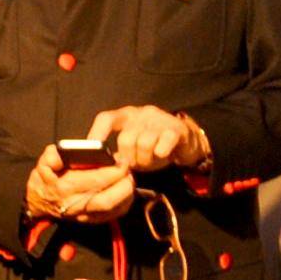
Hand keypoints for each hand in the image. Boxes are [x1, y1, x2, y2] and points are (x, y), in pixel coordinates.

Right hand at [28, 144, 137, 222]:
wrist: (39, 203)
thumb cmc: (45, 180)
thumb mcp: (43, 163)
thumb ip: (52, 156)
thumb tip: (60, 155)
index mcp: (65, 188)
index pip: (95, 180)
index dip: (113, 170)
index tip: (121, 160)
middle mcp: (76, 205)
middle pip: (108, 199)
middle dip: (124, 183)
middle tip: (128, 169)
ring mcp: (86, 215)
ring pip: (114, 209)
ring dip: (127, 192)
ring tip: (128, 177)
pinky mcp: (93, 220)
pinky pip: (115, 214)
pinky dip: (126, 202)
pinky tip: (126, 189)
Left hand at [87, 106, 204, 172]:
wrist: (187, 142)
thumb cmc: (155, 145)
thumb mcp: (134, 147)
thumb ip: (120, 152)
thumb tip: (104, 165)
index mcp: (127, 115)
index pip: (107, 119)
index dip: (97, 133)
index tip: (93, 150)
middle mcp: (142, 113)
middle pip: (126, 138)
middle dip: (129, 157)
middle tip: (135, 164)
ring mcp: (160, 120)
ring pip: (144, 143)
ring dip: (145, 159)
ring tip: (150, 161)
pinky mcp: (176, 128)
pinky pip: (164, 143)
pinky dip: (160, 153)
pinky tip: (162, 154)